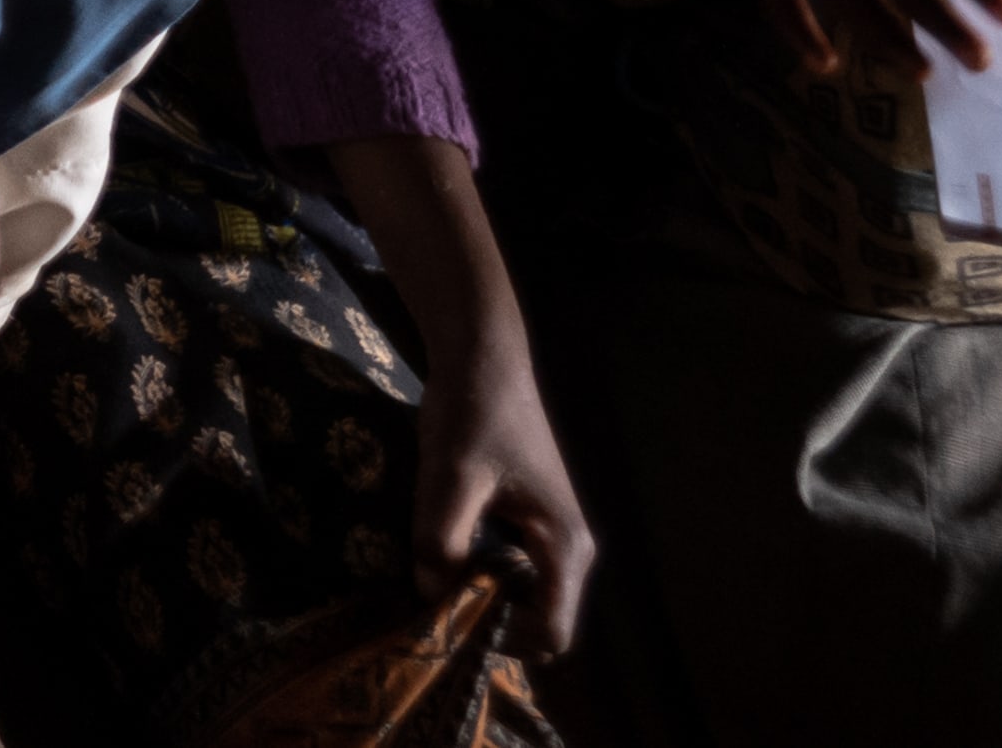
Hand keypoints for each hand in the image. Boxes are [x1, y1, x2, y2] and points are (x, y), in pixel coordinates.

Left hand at [407, 331, 596, 657]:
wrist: (483, 360)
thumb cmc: (473, 414)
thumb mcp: (449, 478)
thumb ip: (441, 541)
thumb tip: (431, 598)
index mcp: (565, 545)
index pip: (554, 634)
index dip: (506, 642)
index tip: (455, 624)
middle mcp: (569, 549)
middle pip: (538, 621)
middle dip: (489, 623)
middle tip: (435, 606)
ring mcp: (552, 535)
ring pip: (522, 596)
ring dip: (481, 598)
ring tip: (433, 581)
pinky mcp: (530, 522)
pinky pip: (511, 570)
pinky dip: (479, 574)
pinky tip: (441, 556)